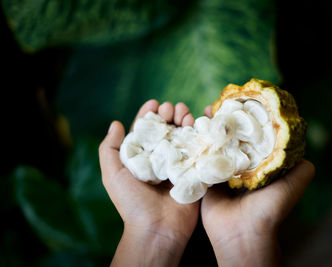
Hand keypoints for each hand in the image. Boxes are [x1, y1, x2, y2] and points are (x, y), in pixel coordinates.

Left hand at [99, 100, 195, 266]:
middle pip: (167, 129)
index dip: (149, 114)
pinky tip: (196, 123)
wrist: (157, 228)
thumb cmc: (131, 202)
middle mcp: (161, 158)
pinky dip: (199, 133)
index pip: (146, 130)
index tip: (154, 102)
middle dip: (169, 114)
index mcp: (142, 157)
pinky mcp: (195, 170)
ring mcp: (179, 163)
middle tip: (171, 109)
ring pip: (183, 135)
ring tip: (183, 113)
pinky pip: (198, 148)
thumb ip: (109, 149)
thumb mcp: (112, 174)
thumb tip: (115, 123)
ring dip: (184, 119)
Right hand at [201, 105, 314, 266]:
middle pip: (231, 139)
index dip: (248, 121)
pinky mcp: (205, 181)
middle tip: (220, 105)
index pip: (253, 138)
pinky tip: (193, 129)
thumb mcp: (293, 184)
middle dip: (226, 122)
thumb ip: (301, 167)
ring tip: (207, 112)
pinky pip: (199, 160)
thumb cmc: (270, 209)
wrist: (243, 233)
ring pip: (214, 146)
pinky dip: (196, 145)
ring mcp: (221, 174)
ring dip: (210, 129)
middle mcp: (240, 168)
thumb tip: (302, 145)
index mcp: (258, 166)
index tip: (243, 105)